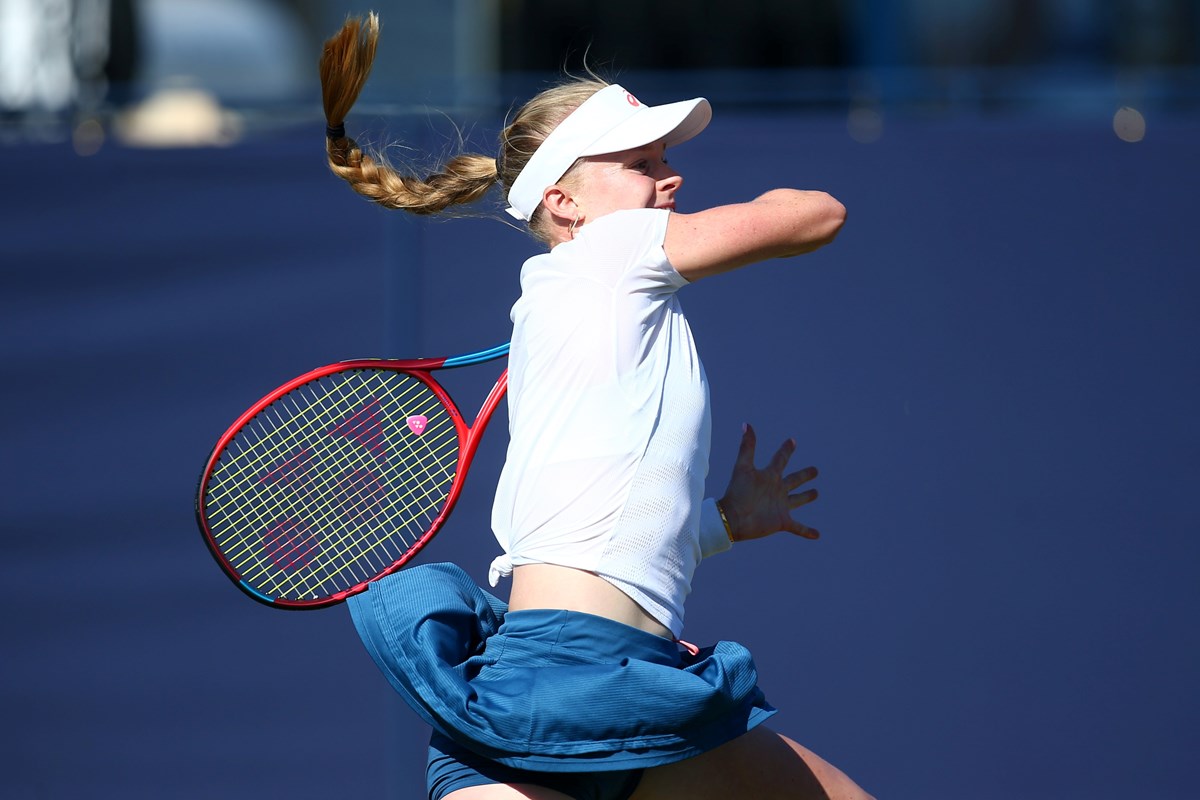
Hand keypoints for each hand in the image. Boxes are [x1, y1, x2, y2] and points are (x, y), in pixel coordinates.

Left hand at [719, 424, 819, 541]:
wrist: (732, 518)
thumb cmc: (736, 492)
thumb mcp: (743, 467)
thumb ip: (747, 446)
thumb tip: (747, 424)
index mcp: (769, 476)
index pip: (780, 459)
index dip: (786, 450)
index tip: (792, 441)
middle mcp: (777, 489)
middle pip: (794, 480)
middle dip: (804, 475)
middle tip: (815, 470)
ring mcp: (780, 506)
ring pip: (797, 500)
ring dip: (807, 497)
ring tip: (816, 493)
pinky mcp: (781, 521)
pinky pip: (798, 527)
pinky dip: (807, 531)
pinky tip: (817, 535)